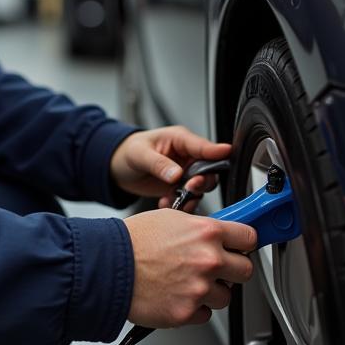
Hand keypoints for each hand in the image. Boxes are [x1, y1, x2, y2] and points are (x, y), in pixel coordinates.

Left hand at [110, 127, 231, 208]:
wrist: (118, 167)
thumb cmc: (129, 151)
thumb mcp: (140, 154)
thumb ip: (159, 164)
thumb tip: (176, 174)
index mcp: (180, 140)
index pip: (203, 145)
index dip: (216, 151)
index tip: (226, 155)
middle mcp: (187, 156)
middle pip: (209, 170)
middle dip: (201, 182)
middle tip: (189, 188)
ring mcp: (185, 173)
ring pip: (201, 188)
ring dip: (189, 197)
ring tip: (172, 199)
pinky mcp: (180, 188)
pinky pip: (189, 200)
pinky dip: (180, 205)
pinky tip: (165, 203)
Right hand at [123, 208, 255, 327]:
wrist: (109, 265)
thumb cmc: (135, 240)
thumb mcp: (172, 218)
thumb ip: (201, 228)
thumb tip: (218, 235)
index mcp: (207, 232)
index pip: (249, 237)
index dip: (244, 242)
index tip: (241, 246)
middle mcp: (208, 260)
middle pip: (246, 271)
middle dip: (233, 269)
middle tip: (217, 267)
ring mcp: (199, 289)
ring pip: (225, 296)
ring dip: (211, 292)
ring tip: (187, 282)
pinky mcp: (187, 313)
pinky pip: (204, 314)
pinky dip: (194, 308)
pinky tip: (176, 294)